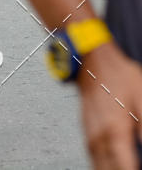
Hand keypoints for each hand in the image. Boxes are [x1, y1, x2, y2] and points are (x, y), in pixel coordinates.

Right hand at [77, 42, 141, 168]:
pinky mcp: (87, 132)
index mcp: (115, 131)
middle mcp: (99, 137)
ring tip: (124, 168)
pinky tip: (110, 168)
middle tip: (133, 168)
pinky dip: (102, 168)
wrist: (93, 61)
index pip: (126, 169)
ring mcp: (90, 136)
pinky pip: (94, 160)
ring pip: (100, 168)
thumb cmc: (119, 76)